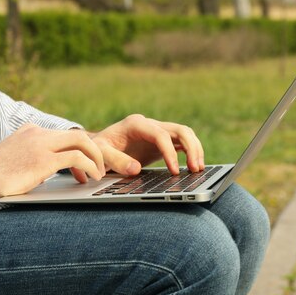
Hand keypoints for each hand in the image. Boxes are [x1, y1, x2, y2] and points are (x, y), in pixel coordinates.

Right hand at [0, 124, 104, 202]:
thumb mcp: (13, 160)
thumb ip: (30, 159)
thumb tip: (46, 173)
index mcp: (30, 131)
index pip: (63, 135)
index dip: (79, 149)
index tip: (85, 166)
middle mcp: (37, 133)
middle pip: (77, 134)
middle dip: (94, 150)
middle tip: (100, 167)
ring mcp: (40, 144)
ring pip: (82, 141)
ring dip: (96, 158)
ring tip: (99, 173)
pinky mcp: (43, 160)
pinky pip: (77, 157)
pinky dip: (90, 166)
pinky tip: (91, 177)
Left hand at [71, 114, 203, 181]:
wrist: (97, 146)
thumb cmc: (97, 149)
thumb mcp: (100, 153)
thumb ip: (115, 160)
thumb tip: (136, 169)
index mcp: (136, 123)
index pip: (160, 134)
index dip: (170, 152)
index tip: (174, 171)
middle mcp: (149, 124)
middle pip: (179, 129)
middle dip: (191, 148)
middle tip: (195, 169)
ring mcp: (156, 131)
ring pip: (184, 134)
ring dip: (195, 150)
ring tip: (198, 169)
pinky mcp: (160, 141)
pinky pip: (181, 143)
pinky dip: (190, 153)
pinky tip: (194, 168)